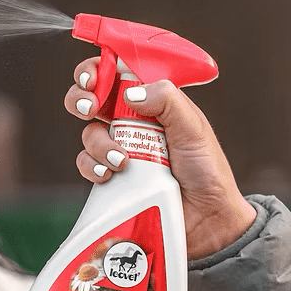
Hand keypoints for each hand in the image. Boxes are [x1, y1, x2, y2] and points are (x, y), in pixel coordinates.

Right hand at [64, 57, 256, 259]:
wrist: (207, 221)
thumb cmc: (207, 171)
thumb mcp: (193, 129)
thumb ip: (167, 101)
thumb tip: (130, 91)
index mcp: (153, 103)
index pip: (119, 73)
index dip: (100, 69)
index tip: (94, 78)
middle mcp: (133, 122)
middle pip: (92, 98)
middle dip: (82, 98)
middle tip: (90, 108)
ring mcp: (120, 149)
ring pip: (88, 133)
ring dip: (97, 142)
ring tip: (121, 160)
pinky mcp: (112, 177)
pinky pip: (88, 164)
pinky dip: (92, 166)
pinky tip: (109, 174)